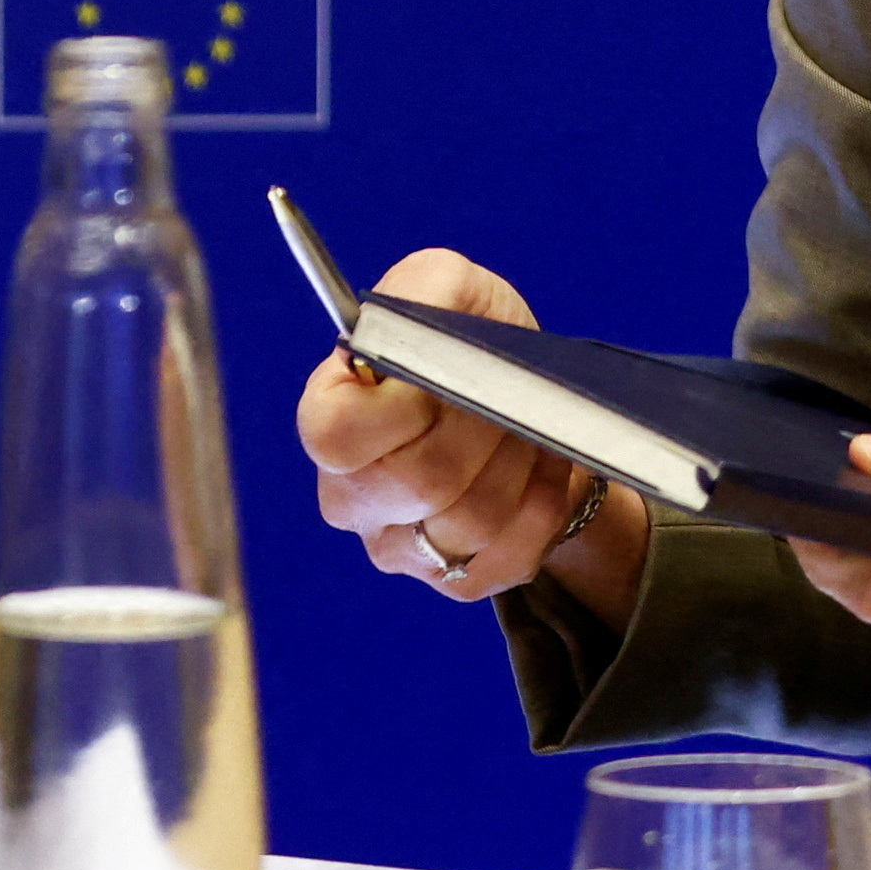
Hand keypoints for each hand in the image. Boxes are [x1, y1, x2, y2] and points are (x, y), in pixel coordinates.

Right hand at [298, 249, 641, 622]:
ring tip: (528, 430)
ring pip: (468, 524)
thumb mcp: (451, 288)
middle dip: (484, 429)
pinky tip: (538, 475)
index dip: (400, 408)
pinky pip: (504, 561)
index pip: (337, 435)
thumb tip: (414, 331)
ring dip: (519, 467)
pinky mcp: (450, 581)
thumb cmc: (478, 340)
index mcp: (330, 418)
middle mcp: (350, 494)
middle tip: (508, 397)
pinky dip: (540, 511)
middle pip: (418, 481)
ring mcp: (395, 547)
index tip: (444, 377)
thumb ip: (424, 291)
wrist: (528, 397)